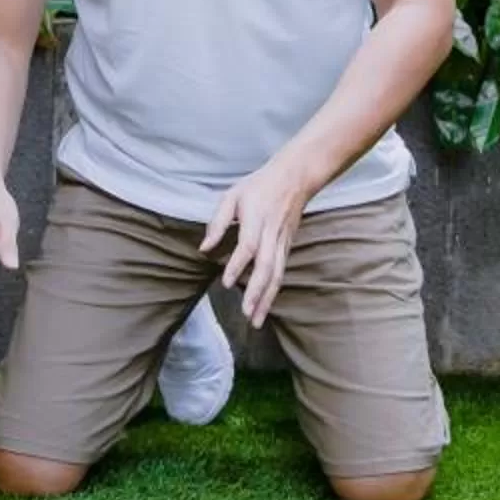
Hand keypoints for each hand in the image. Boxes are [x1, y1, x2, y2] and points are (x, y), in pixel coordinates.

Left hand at [204, 157, 315, 327]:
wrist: (295, 178)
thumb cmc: (259, 186)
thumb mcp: (233, 195)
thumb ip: (218, 222)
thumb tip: (204, 248)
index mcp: (257, 219)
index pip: (249, 246)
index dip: (238, 265)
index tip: (226, 283)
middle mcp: (272, 234)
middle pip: (266, 267)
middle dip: (257, 293)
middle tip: (246, 314)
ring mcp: (282, 243)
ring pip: (277, 275)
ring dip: (267, 300)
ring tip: (256, 321)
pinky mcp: (287, 247)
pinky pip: (281, 273)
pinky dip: (273, 292)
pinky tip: (265, 307)